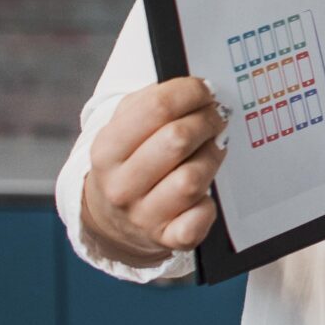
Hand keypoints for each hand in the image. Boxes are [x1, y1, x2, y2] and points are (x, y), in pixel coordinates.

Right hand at [80, 77, 227, 266]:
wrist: (112, 216)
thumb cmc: (131, 158)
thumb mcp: (125, 125)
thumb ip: (153, 101)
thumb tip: (198, 86)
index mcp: (106, 150)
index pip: (156, 107)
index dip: (190, 92)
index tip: (205, 90)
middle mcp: (120, 186)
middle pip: (178, 139)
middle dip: (208, 120)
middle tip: (217, 116)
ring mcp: (142, 215)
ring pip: (193, 178)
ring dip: (212, 157)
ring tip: (213, 148)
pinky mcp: (166, 237)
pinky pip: (198, 220)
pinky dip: (208, 207)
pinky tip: (205, 194)